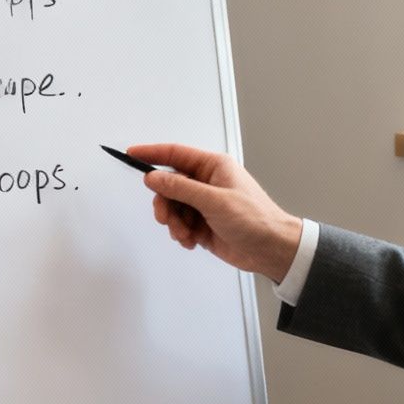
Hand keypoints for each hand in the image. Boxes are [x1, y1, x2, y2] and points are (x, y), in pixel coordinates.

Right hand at [126, 143, 303, 280]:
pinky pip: (179, 224)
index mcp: (213, 167)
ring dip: (173, 222)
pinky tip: (191, 241)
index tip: (131, 154)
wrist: (271, 249)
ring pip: (172, 207)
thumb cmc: (255, 219)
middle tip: (166, 217)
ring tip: (186, 234)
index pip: (175, 154)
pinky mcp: (203, 223)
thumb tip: (154, 178)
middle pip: (169, 185)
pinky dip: (180, 234)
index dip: (151, 153)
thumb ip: (181, 189)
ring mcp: (204, 204)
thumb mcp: (215, 201)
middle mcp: (207, 182)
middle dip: (164, 203)